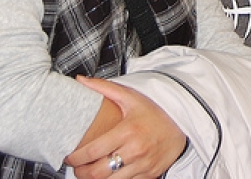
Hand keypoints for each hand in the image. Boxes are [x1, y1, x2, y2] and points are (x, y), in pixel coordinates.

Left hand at [66, 76, 185, 178]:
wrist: (181, 121)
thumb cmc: (154, 110)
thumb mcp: (130, 97)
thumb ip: (103, 88)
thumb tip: (80, 80)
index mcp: (127, 131)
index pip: (93, 151)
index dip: (76, 158)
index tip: (69, 157)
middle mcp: (135, 151)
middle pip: (98, 172)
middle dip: (81, 173)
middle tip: (77, 168)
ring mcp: (143, 165)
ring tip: (90, 172)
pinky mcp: (150, 175)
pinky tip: (109, 174)